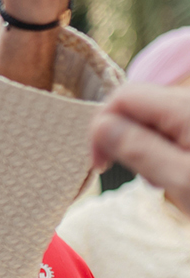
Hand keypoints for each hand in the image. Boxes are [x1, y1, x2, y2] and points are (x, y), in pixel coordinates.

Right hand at [91, 83, 189, 216]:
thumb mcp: (180, 180)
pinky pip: (168, 128)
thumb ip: (139, 150)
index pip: (122, 96)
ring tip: (162, 181)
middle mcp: (188, 101)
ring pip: (150, 118)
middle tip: (138, 178)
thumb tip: (98, 126)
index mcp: (183, 107)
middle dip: (121, 138)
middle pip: (136, 104)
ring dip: (142, 147)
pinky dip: (160, 149)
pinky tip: (175, 174)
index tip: (101, 167)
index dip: (101, 127)